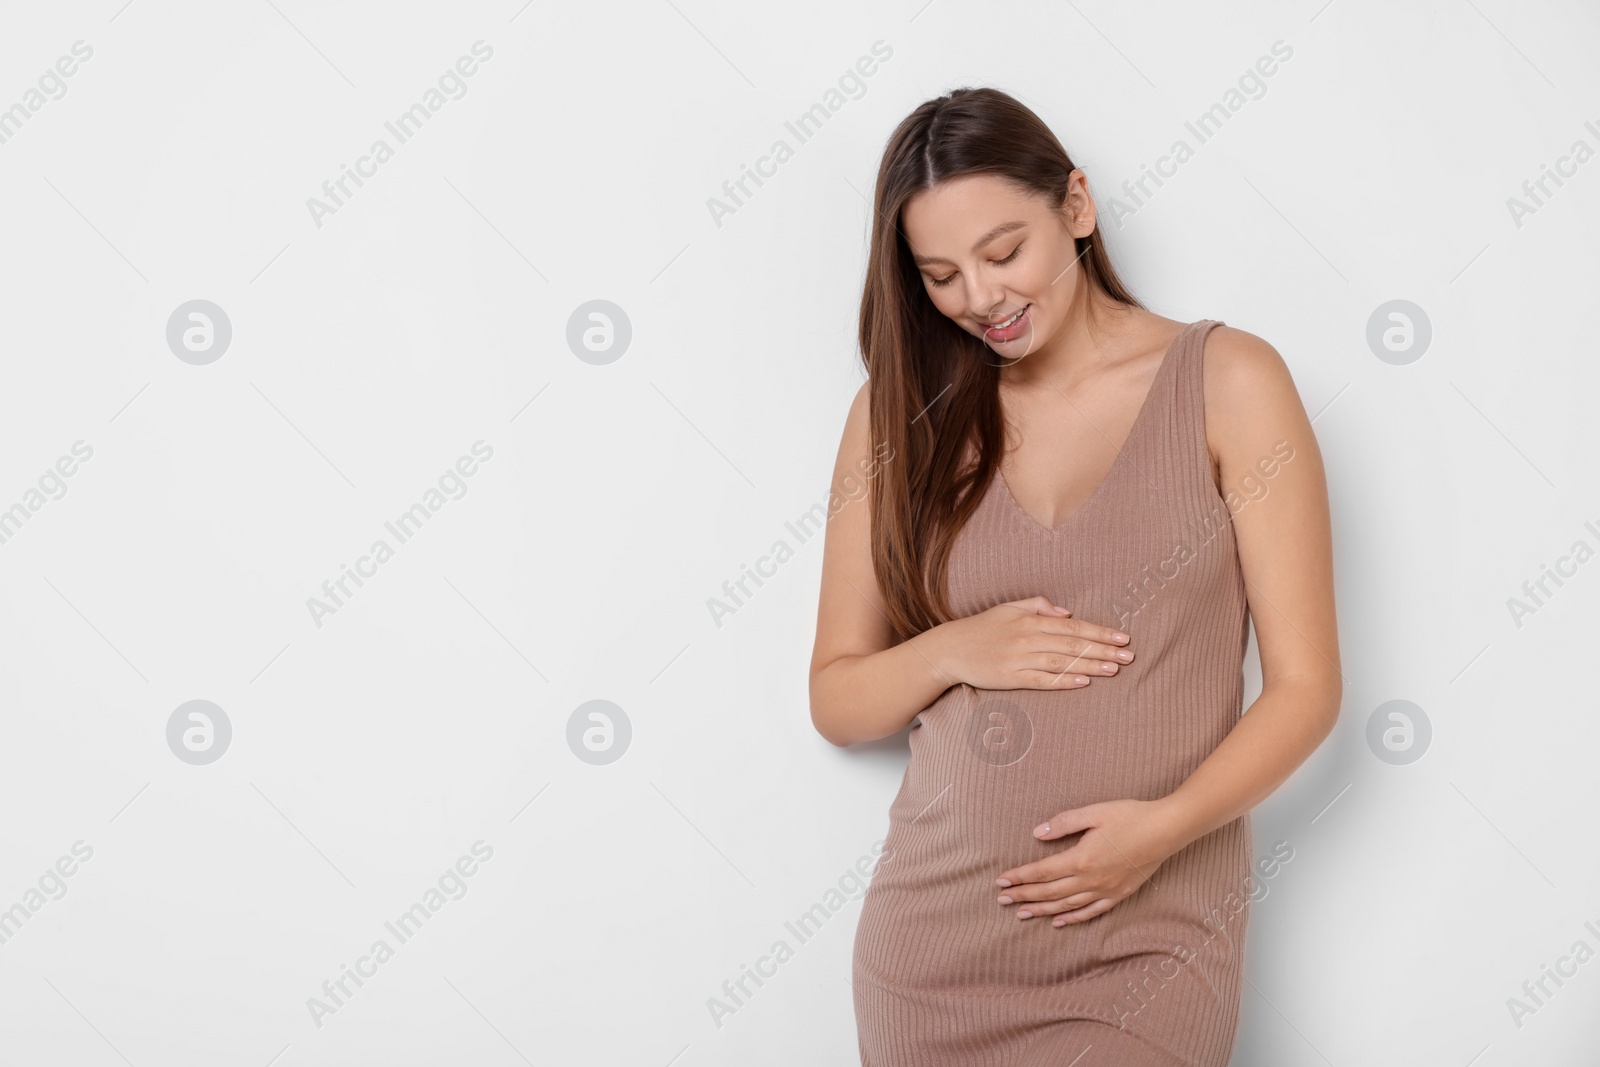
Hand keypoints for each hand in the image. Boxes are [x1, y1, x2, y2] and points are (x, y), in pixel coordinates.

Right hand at [934, 596, 1132, 690]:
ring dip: (1091, 666)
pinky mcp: (1011, 677)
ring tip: (1115, 670)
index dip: (1099, 632)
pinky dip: (1064, 681)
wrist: (950, 649)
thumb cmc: (981, 628)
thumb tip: (1066, 612)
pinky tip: (1084, 682)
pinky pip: (1043, 680)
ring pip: (1063, 662)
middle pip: (1073, 644)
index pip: (1073, 626)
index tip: (1122, 638)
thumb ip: (1037, 606)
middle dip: (1104, 650)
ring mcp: (1020, 659)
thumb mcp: (1008, 608)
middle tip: (1129, 656)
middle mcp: (1028, 638)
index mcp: (1030, 620)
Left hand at [995, 799, 1182, 925]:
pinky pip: (1090, 912)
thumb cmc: (1130, 816)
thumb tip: (1037, 833)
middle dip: (1023, 896)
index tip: (1001, 882)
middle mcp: (1091, 880)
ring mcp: (1105, 890)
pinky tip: (1058, 922)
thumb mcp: (1094, 812)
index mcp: (1081, 859)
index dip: (1019, 877)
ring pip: (1066, 906)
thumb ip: (1063, 822)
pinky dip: (1072, 919)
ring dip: (1041, 910)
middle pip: (1049, 892)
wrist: (1166, 830)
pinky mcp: (1118, 895)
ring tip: (1021, 914)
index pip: (1042, 872)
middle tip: (1002, 901)